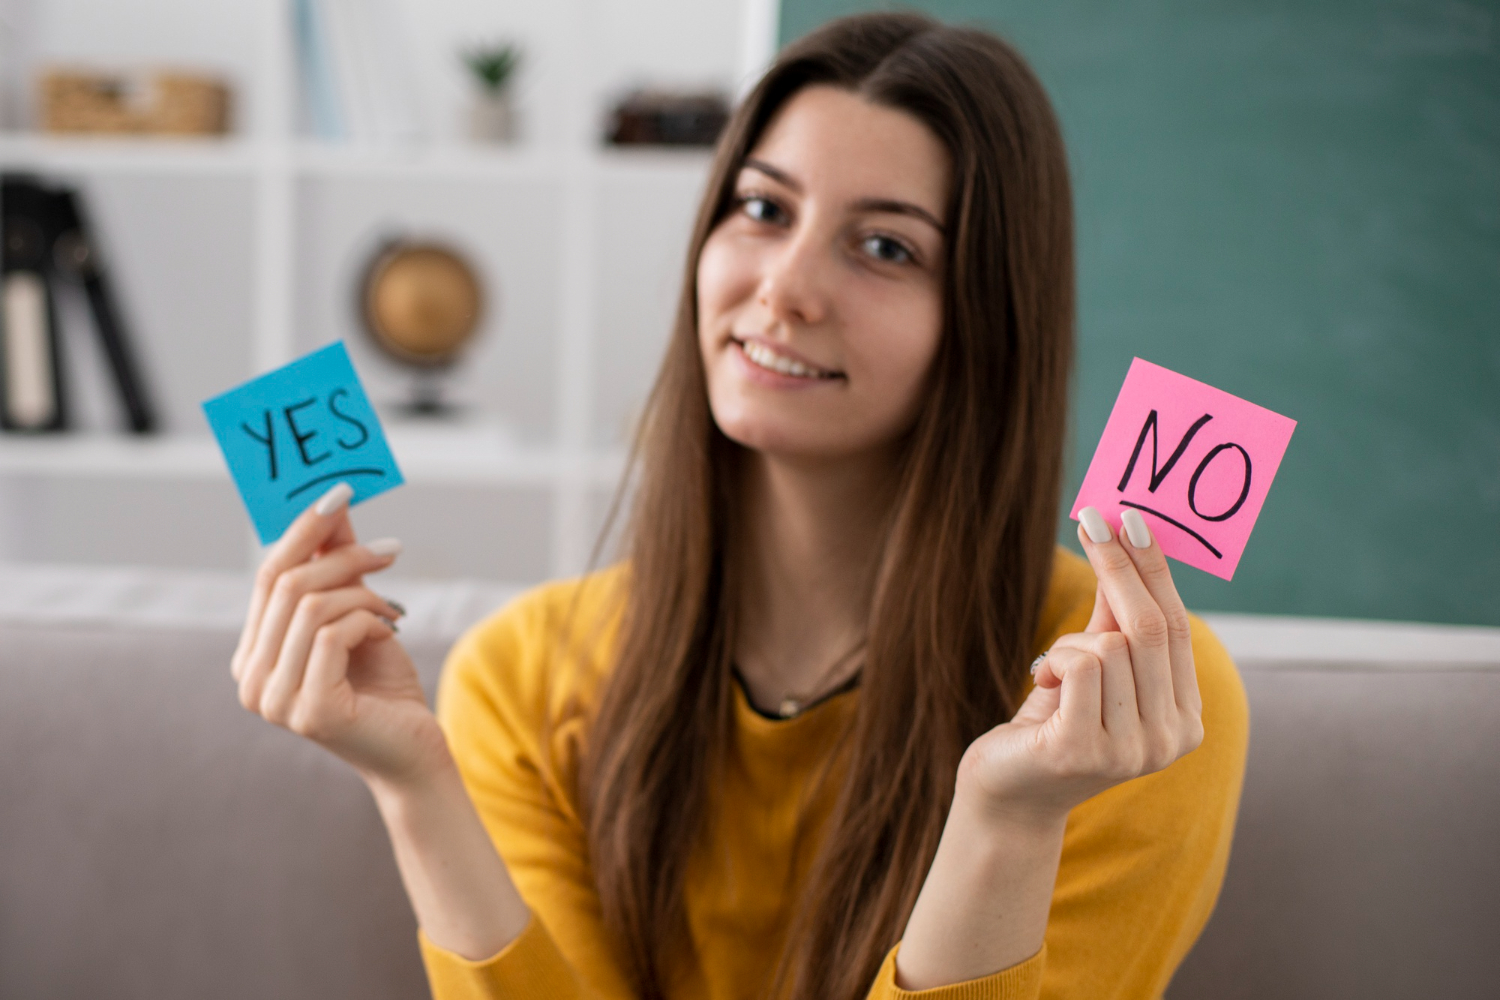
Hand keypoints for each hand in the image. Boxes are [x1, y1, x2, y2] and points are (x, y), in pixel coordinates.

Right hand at [232, 482, 449, 787]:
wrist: (415, 752)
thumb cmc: (385, 686)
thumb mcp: (359, 614)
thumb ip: (337, 564)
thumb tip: (332, 502)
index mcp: (253, 656)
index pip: (267, 577)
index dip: (301, 531)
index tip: (339, 493)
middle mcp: (251, 680)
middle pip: (286, 584)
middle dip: (343, 555)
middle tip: (391, 548)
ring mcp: (274, 700)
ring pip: (311, 605)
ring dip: (364, 593)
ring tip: (393, 607)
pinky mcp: (309, 709)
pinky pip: (333, 633)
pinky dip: (369, 621)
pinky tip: (390, 635)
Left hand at [956, 506, 1204, 828]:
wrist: (1009, 791)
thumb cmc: (1054, 721)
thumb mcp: (1095, 666)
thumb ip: (1118, 618)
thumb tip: (1128, 539)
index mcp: (1185, 719)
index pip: (1175, 626)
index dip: (1153, 567)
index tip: (1132, 517)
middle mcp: (1170, 740)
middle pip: (1148, 627)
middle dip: (1118, 565)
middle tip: (1092, 519)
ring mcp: (1132, 751)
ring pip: (1108, 645)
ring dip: (1070, 644)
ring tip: (1054, 673)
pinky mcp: (1084, 751)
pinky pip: (1079, 665)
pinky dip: (1055, 661)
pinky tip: (1044, 683)